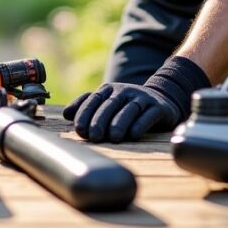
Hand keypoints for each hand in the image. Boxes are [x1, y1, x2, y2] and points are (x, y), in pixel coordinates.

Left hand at [63, 56, 209, 142]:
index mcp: (108, 90)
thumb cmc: (126, 106)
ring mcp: (142, 98)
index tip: (80, 130)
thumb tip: (66, 114)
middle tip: (94, 137)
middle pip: (110, 104)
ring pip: (129, 109)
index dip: (85, 113)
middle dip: (100, 120)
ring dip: (120, 123)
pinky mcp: (158, 108)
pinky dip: (140, 125)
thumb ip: (87, 106)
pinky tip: (133, 135)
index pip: (93, 99)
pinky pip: (148, 115)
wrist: (161, 100)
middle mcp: (124, 91)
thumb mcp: (107, 103)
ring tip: (114, 138)